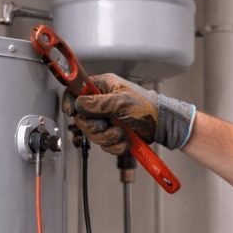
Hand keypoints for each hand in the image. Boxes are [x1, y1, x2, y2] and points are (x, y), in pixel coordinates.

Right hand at [62, 73, 196, 154]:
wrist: (162, 125)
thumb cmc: (148, 107)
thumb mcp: (121, 101)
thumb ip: (98, 103)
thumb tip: (79, 103)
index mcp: (102, 87)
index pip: (76, 90)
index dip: (70, 100)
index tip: (70, 111)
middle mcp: (101, 102)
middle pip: (81, 118)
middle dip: (95, 127)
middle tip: (108, 125)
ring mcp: (106, 119)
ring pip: (92, 134)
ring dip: (107, 138)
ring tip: (121, 133)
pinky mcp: (111, 133)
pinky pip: (103, 144)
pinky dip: (114, 145)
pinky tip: (125, 140)